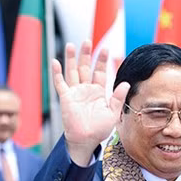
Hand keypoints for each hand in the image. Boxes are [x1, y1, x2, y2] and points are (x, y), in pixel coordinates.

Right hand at [52, 41, 129, 164]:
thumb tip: (126, 83)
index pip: (100, 72)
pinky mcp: (66, 98)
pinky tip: (55, 61)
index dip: (102, 60)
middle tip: (87, 40)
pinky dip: (57, 73)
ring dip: (71, 59)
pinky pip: (60, 83)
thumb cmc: (99, 129)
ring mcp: (75, 92)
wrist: (86, 140)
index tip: (105, 48)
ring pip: (72, 71)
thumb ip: (118, 97)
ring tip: (71, 45)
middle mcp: (86, 89)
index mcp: (98, 92)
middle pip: (85, 67)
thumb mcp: (113, 113)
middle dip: (86, 54)